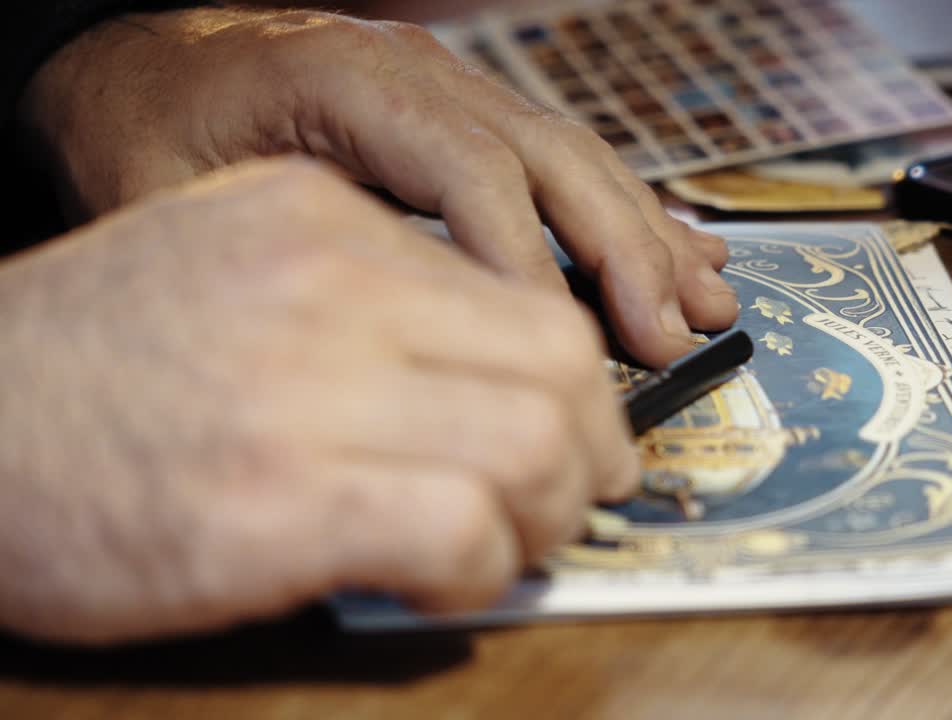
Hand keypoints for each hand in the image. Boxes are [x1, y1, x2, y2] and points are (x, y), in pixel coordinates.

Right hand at [0, 158, 638, 643]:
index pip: (532, 303)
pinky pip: (462, 531)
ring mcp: (304, 392)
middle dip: (589, 456)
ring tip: (503, 547)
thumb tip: (492, 380)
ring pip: (532, 447)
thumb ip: (367, 300)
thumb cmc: (92, 365)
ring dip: (545, 520)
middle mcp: (327, 288)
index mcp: (325, 224)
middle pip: (559, 369)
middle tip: (568, 503)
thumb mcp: (234, 265)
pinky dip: (482, 572)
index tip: (580, 439)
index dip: (582, 392)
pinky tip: (442, 581)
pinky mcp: (275, 505)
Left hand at [19, 6, 737, 367]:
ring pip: (578, 159)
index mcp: (352, 81)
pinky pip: (565, 163)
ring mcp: (457, 93)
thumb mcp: (164, 188)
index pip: (467, 168)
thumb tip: (368, 353)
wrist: (148, 61)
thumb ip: (261, 256)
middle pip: (552, 157)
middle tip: (668, 337)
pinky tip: (677, 252)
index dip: (525, 259)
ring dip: (647, 236)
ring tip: (707, 304)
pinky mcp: (470, 121)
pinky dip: (628, 215)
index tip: (559, 349)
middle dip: (621, 252)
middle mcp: (424, 77)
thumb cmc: (148, 122)